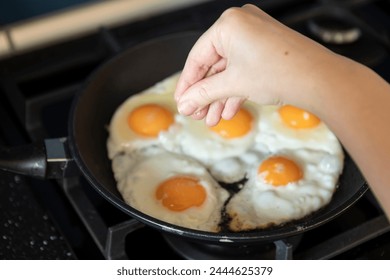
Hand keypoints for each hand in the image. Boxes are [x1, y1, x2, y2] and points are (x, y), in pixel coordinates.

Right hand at [174, 4, 336, 125]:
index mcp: (229, 24)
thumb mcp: (233, 84)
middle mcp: (241, 25)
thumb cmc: (280, 73)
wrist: (320, 80)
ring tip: (212, 119)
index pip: (197, 57)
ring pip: (228, 71)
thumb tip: (185, 103)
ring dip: (220, 97)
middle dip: (205, 94)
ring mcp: (255, 37)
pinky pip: (243, 70)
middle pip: (213, 65)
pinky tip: (229, 111)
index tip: (181, 102)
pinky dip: (236, 90)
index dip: (187, 84)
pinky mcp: (266, 49)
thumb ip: (204, 93)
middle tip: (197, 113)